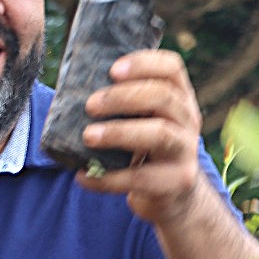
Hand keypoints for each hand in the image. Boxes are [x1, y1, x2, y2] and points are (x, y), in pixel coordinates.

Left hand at [78, 50, 204, 224]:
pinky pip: (142, 178)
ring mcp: (186, 150)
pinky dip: (108, 178)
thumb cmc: (145, 146)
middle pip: (163, 97)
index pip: (172, 68)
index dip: (144, 64)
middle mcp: (188, 119)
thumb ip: (124, 102)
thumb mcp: (145, 119)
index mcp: (179, 96)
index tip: (112, 70)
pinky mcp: (178, 181)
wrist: (173, 194)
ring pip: (160, 134)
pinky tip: (83, 176)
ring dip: (119, 133)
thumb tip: (70, 89)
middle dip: (123, 98)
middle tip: (90, 105)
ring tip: (88, 137)